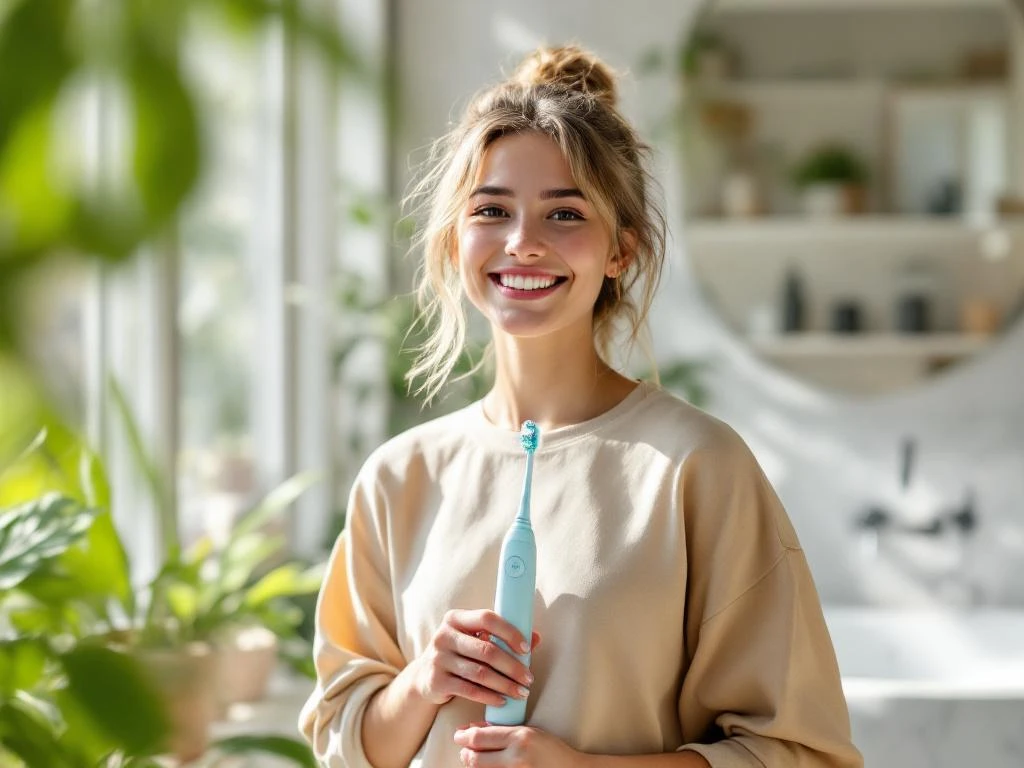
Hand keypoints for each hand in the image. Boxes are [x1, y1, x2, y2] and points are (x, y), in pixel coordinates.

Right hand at [409, 609, 540, 708]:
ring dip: (505, 684)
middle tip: (529, 678)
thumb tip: (536, 637)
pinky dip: (489, 696)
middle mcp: (444, 635)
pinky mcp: (436, 681)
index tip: (526, 648)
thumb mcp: (473, 639)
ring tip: (521, 692)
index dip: (509, 632)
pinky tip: (502, 700)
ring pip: (480, 673)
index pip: (487, 618)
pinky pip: (470, 690)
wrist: (424, 677)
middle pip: (486, 650)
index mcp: (455, 618)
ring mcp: (438, 659)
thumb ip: (502, 637)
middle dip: (512, 666)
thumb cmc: (458, 654)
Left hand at [455, 722, 584, 766]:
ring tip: (475, 759)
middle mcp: (516, 757)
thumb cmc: (550, 750)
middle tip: (464, 750)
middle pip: (474, 758)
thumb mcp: (528, 732)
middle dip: (465, 754)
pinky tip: (488, 767)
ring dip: (473, 765)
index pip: (479, 738)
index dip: (463, 736)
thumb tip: (472, 729)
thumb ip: (500, 730)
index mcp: (519, 737)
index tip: (459, 735)